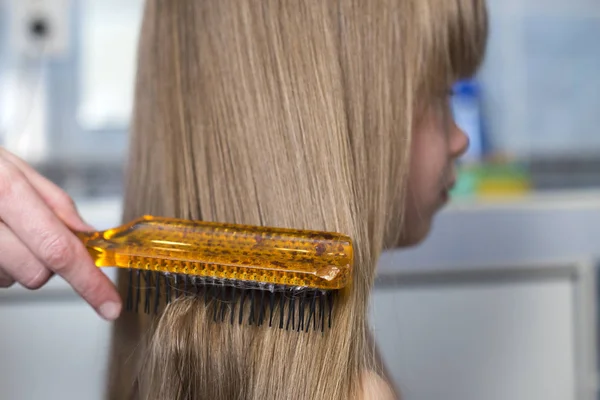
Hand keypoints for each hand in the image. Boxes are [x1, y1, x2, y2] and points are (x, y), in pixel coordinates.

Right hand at [0, 147, 121, 319]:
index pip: (59, 248)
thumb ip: (54, 202)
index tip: (109, 304)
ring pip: (10, 279)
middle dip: (45, 262)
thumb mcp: (12, 166)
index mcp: (3, 189)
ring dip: (14, 262)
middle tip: (28, 231)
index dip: (89, 282)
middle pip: (36, 273)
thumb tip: (88, 235)